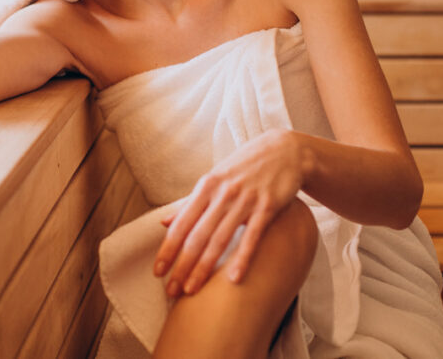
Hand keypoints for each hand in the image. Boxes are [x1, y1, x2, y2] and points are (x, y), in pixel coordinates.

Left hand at [153, 129, 306, 296]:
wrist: (284, 151)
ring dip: (204, 267)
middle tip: (171, 291)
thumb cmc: (245, 167)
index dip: (167, 249)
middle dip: (181, 265)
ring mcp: (245, 201)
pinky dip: (242, 258)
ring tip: (192, 289)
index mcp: (206, 187)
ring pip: (219, 239)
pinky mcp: (267, 207)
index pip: (181, 224)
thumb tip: (163, 222)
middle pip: (196, 236)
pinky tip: (233, 279)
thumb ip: (190, 202)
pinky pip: (252, 237)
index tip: (157, 272)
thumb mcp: (215, 179)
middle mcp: (222, 194)